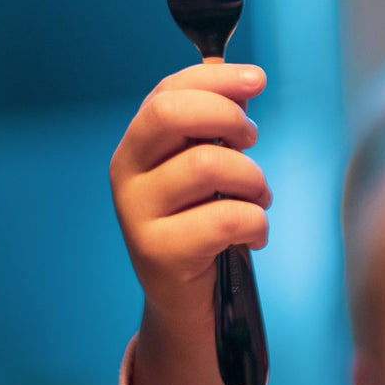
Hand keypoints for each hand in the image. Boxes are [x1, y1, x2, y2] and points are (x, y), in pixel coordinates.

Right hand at [109, 63, 269, 384]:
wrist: (191, 305)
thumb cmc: (205, 228)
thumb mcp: (207, 174)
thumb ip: (216, 130)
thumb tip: (244, 80)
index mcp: (137, 147)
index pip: (167, 93)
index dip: (215, 79)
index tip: (258, 80)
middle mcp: (125, 176)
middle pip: (171, 114)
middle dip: (227, 118)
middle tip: (252, 141)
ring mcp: (136, 216)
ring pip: (209, 164)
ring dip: (253, 179)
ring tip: (258, 200)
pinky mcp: (159, 255)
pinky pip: (227, 219)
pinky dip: (257, 224)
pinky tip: (254, 237)